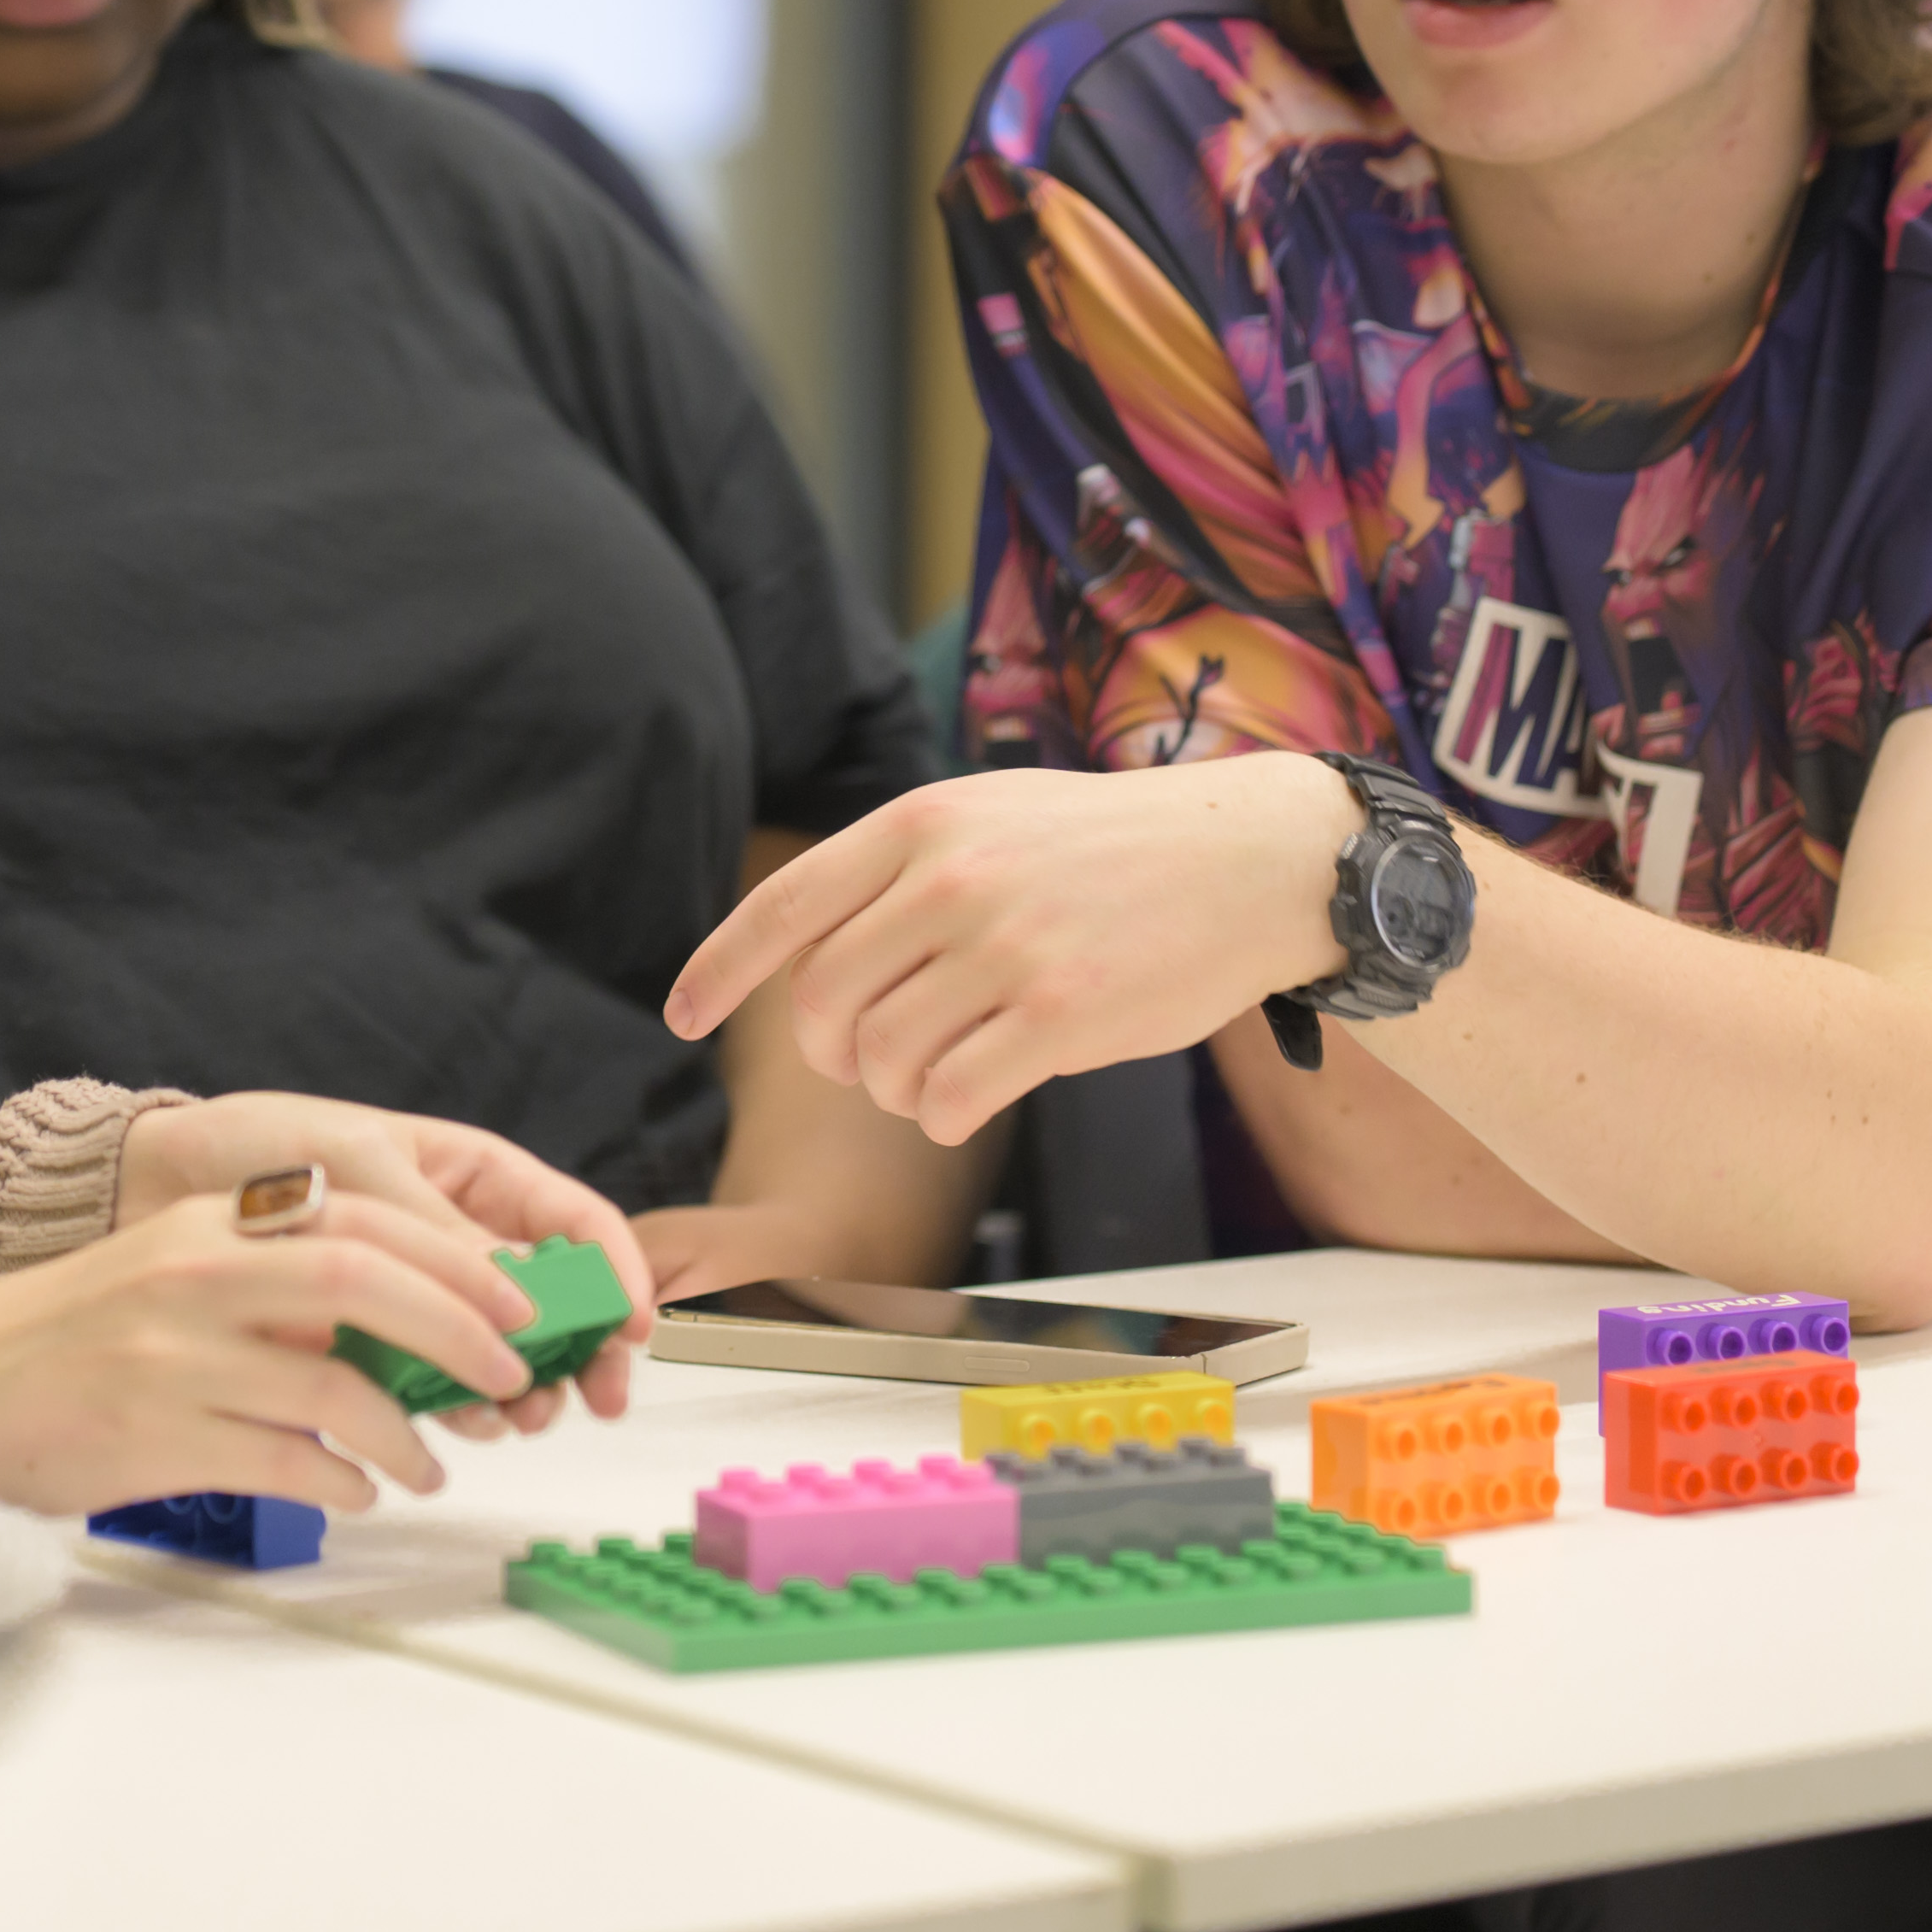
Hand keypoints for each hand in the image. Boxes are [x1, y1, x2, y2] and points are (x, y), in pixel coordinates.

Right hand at [0, 1185, 566, 1518]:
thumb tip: (391, 1319)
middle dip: (461, 1329)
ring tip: (426, 1463)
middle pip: (368, 1282)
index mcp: (204, 1224)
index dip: (457, 1260)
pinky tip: (355, 1493)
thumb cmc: (57, 1344)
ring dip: (406, 1435)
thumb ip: (263, 1279)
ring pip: (336, 1387)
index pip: (361, 1219)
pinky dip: (343, 1482)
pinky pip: (287, 1464)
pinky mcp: (154, 1439)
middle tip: (508, 1374)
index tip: (516, 1301)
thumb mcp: (162, 1274)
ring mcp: (172, 1359)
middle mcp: (193, 1276)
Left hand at [117, 1093, 652, 1427]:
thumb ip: (434, 1232)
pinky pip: (433, 1381)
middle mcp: (457, 1238)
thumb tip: (516, 1289)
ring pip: (502, 1350)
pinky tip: (452, 1424)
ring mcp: (417, 1296)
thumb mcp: (354, 1171)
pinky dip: (453, 1407)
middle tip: (587, 1400)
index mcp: (471, 1176)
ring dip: (521, 1390)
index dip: (618, 1272)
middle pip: (555, 1301)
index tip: (633, 1326)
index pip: (575, 1222)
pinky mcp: (372, 1343)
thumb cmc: (255, 1147)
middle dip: (580, 1351)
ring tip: (514, 1418)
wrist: (154, 1186)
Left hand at [671, 764, 1356, 1137]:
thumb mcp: (989, 815)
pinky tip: (971, 1098)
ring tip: (936, 1075)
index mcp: (919, 822)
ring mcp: (1003, 947)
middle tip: (868, 1062)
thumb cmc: (1111, 847)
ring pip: (881, 1061)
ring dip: (895, 1091)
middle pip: (822, 1004)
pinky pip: (946, 1100)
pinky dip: (943, 1116)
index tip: (684, 1017)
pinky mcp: (1057, 1015)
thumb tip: (808, 956)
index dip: (720, 970)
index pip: (784, 907)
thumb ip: (899, 870)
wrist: (1246, 860)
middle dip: (831, 1053)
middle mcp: (948, 879)